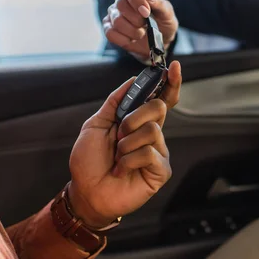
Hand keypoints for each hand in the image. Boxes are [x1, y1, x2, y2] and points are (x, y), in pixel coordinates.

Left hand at [68, 61, 181, 227]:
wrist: (85, 192)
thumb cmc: (89, 162)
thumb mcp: (95, 124)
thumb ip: (114, 102)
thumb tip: (132, 80)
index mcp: (138, 122)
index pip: (160, 99)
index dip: (170, 83)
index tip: (173, 67)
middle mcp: (152, 135)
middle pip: (159, 108)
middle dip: (133, 118)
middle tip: (118, 135)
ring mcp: (158, 153)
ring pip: (151, 130)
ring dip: (126, 144)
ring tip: (117, 158)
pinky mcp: (160, 170)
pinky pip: (149, 153)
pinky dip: (128, 161)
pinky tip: (121, 170)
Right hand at [104, 0, 177, 59]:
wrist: (160, 41)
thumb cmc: (163, 23)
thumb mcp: (167, 13)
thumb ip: (158, 3)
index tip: (146, 12)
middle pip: (121, 4)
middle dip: (137, 19)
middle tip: (146, 24)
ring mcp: (113, 13)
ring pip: (117, 21)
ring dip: (133, 32)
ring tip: (141, 33)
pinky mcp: (109, 28)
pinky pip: (110, 34)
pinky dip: (124, 40)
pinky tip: (132, 39)